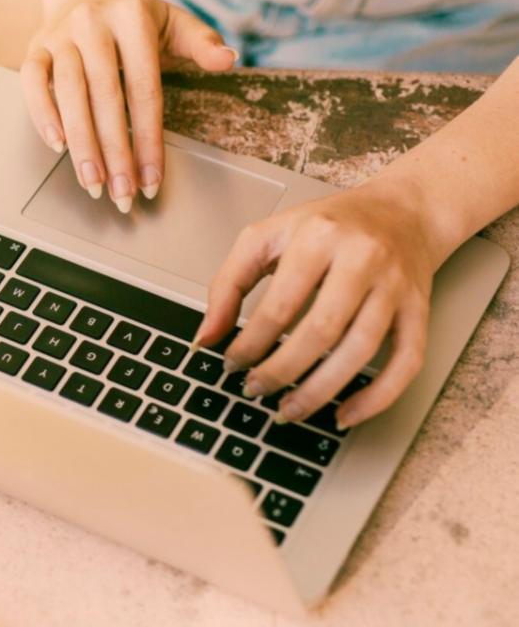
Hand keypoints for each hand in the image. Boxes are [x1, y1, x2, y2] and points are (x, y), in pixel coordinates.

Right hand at [21, 0, 236, 210]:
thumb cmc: (135, 18)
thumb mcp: (174, 22)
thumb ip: (201, 43)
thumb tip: (227, 60)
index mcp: (133, 18)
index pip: (143, 89)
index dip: (148, 138)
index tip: (151, 178)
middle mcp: (93, 23)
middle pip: (104, 97)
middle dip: (114, 152)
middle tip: (122, 193)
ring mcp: (60, 35)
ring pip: (67, 94)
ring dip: (80, 144)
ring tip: (93, 183)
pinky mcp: (35, 46)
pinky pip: (32, 81)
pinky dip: (41, 113)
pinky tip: (57, 145)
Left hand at [193, 183, 439, 428]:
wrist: (402, 210)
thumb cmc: (328, 225)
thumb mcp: (267, 237)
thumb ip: (229, 283)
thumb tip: (206, 338)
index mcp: (319, 237)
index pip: (280, 304)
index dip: (251, 342)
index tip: (231, 364)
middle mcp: (363, 259)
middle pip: (321, 330)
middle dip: (282, 370)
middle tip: (255, 389)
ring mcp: (396, 286)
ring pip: (361, 350)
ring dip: (321, 390)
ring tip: (289, 409)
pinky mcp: (419, 310)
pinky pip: (406, 362)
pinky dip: (376, 397)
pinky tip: (344, 416)